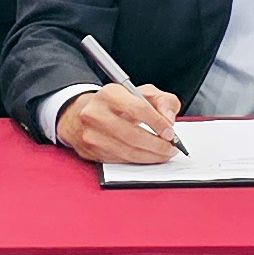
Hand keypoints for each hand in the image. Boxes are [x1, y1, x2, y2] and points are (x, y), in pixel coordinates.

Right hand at [58, 82, 182, 164]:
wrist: (81, 114)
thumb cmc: (116, 103)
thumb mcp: (141, 93)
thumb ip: (162, 101)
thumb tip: (169, 119)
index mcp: (109, 94)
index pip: (138, 109)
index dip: (158, 123)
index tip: (170, 132)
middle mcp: (96, 113)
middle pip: (133, 135)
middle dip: (157, 145)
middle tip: (171, 148)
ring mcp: (91, 134)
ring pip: (127, 152)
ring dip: (151, 156)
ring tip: (164, 154)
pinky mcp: (91, 151)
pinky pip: (120, 160)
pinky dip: (138, 161)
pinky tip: (149, 156)